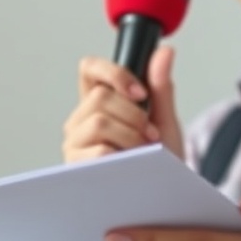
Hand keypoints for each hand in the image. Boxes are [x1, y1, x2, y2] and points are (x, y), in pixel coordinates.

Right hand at [62, 45, 183, 162]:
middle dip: (133, 114)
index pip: (89, 68)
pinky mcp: (76, 166)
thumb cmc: (159, 156)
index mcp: (97, 100)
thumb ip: (160, 85)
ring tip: (143, 149)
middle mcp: (80, 118)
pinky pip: (98, 151)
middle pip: (100, 97)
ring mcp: (75, 142)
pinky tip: (131, 164)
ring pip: (99, 122)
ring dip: (130, 135)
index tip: (140, 92)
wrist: (161, 190)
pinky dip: (123, 154)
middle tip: (151, 132)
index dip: (114, 73)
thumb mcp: (163, 118)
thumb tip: (165, 51)